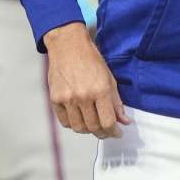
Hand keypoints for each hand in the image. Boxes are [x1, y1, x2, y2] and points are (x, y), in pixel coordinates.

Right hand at [44, 22, 129, 138]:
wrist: (68, 47)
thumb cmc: (91, 60)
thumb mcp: (110, 79)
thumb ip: (116, 102)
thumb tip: (124, 121)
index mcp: (100, 90)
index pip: (108, 122)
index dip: (114, 132)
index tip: (117, 133)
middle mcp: (83, 97)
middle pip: (93, 127)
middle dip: (103, 133)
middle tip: (107, 132)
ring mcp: (67, 99)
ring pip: (78, 127)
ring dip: (88, 131)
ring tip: (94, 126)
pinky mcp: (55, 99)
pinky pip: (65, 121)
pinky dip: (74, 124)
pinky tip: (80, 119)